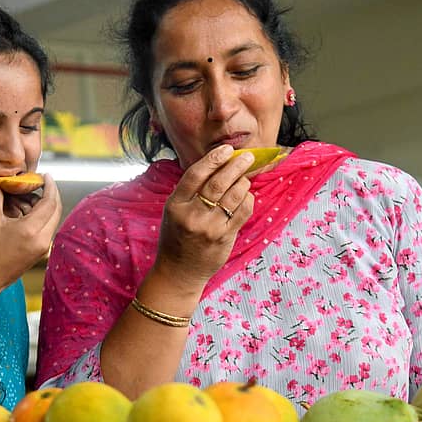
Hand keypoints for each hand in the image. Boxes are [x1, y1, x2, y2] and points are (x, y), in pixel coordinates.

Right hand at [0, 171, 61, 294]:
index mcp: (31, 230)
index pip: (50, 202)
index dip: (50, 186)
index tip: (46, 175)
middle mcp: (43, 240)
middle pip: (56, 210)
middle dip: (51, 194)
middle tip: (42, 183)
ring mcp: (43, 248)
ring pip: (53, 220)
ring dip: (46, 206)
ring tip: (32, 196)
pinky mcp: (41, 253)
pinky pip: (48, 229)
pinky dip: (43, 218)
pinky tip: (29, 212)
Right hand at [154, 145, 253, 289]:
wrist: (178, 272)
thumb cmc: (177, 237)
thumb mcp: (173, 211)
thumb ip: (190, 191)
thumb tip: (216, 164)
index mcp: (175, 205)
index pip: (196, 174)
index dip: (213, 158)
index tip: (227, 149)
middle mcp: (192, 215)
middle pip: (218, 183)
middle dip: (236, 165)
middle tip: (247, 157)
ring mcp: (209, 228)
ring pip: (234, 195)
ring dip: (243, 182)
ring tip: (245, 177)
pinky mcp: (224, 238)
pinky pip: (242, 212)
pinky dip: (248, 199)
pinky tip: (246, 196)